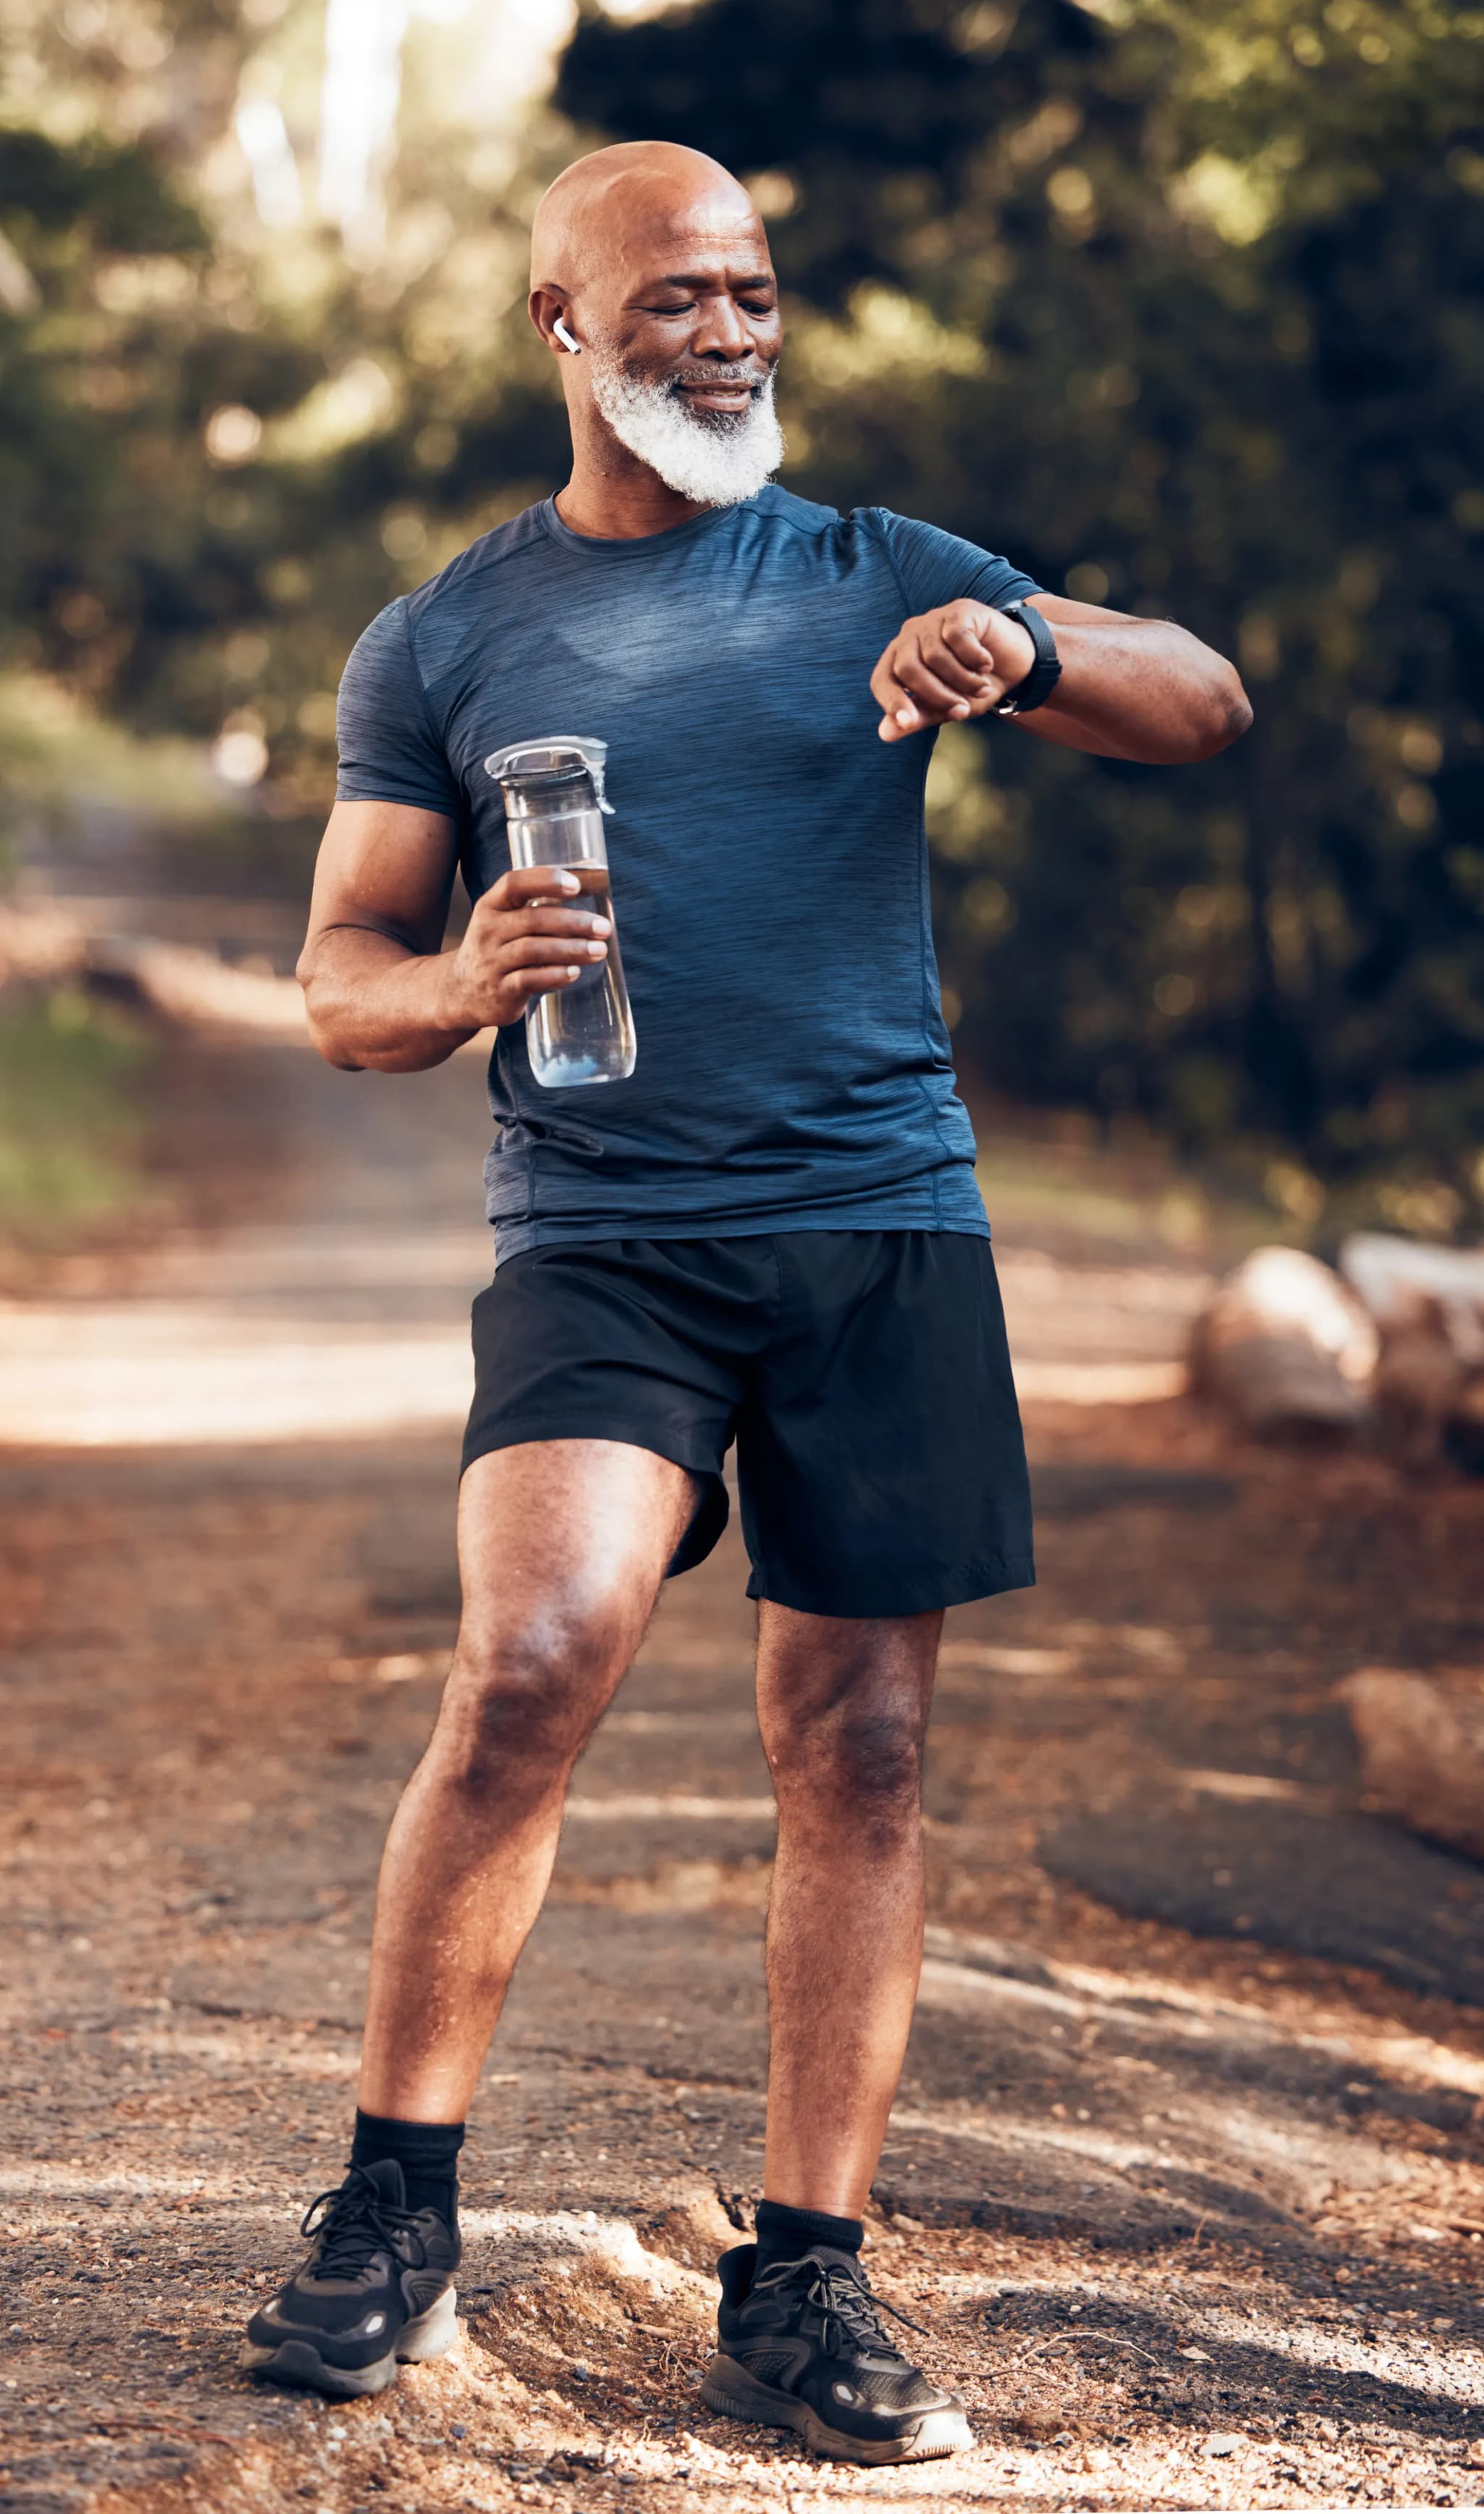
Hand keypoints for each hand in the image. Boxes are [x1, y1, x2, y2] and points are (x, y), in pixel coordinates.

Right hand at [441, 863, 609, 1029]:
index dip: (545, 880)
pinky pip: (529, 980)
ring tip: (599, 950)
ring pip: (533, 950)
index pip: (514, 884)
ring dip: (571, 949)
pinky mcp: (500, 990)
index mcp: (491, 906)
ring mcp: (492, 962)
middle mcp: (488, 931)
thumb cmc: (496, 950)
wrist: (460, 992)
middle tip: (603, 927)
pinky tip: (574, 972)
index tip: (576, 886)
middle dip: (573, 922)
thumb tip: (590, 908)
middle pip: (533, 920)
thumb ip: (535, 911)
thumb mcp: (502, 922)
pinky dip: (555, 976)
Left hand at [870, 600, 1037, 741]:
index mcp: (899, 660)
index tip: (908, 723)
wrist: (1015, 665)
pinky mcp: (958, 611)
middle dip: (937, 696)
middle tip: (963, 710)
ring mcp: (933, 620)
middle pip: (908, 668)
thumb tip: (885, 734)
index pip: (882, 679)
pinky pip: (957, 638)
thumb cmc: (974, 687)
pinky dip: (975, 658)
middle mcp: (911, 636)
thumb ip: (918, 717)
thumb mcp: (947, 708)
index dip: (892, 702)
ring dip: (963, 680)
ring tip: (981, 687)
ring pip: (935, 656)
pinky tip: (986, 663)